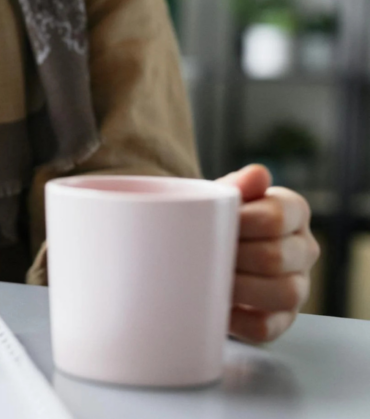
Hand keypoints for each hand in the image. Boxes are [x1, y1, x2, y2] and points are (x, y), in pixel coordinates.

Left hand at [217, 164, 319, 342]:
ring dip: (239, 288)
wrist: (198, 250)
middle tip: (200, 255)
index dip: (242, 223)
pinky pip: (268, 327)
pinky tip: (217, 309)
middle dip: (234, 257)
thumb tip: (256, 174)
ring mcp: (296, 286)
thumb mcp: (220, 198)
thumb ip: (236, 186)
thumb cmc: (213, 220)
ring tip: (207, 281)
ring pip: (283, 293)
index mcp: (292, 212)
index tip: (211, 225)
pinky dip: (240, 321)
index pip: (278, 217)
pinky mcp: (280, 319)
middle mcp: (302, 249)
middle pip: (277, 257)